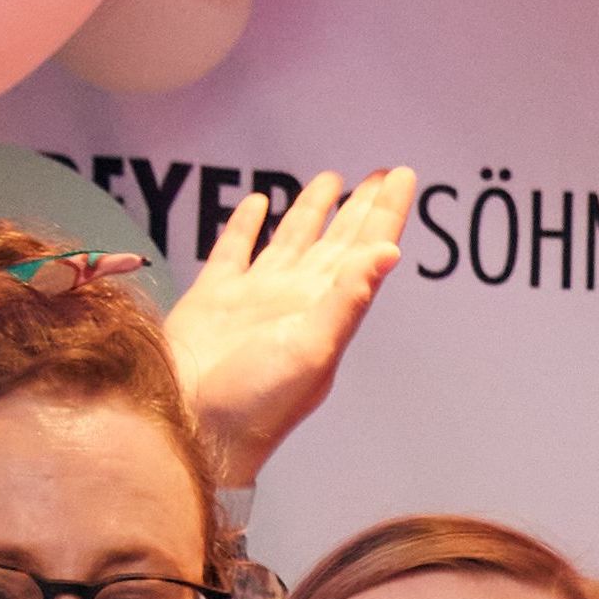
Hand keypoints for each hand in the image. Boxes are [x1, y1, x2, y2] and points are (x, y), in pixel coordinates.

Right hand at [159, 162, 415, 483]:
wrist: (195, 424)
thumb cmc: (258, 400)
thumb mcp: (313, 349)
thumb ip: (349, 299)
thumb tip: (390, 252)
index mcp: (326, 306)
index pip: (366, 246)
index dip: (386, 210)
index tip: (403, 175)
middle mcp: (297, 297)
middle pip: (337, 239)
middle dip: (360, 207)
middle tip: (382, 173)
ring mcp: (256, 296)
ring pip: (291, 239)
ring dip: (312, 210)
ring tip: (331, 179)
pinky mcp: (215, 297)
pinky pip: (235, 249)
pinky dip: (247, 224)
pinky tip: (259, 205)